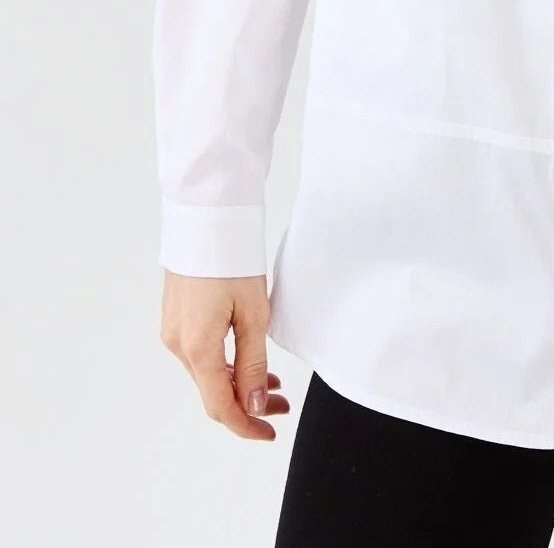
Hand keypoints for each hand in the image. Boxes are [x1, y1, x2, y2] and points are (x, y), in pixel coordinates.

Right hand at [160, 270, 290, 439]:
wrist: (206, 217)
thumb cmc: (232, 259)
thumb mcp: (253, 313)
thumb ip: (253, 364)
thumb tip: (255, 405)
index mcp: (197, 348)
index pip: (220, 406)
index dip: (246, 426)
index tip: (270, 433)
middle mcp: (178, 344)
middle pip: (212, 392)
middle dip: (247, 405)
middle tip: (282, 407)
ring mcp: (173, 330)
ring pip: (206, 374)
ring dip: (237, 384)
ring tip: (273, 384)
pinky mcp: (176, 317)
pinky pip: (199, 354)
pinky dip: (223, 365)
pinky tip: (246, 361)